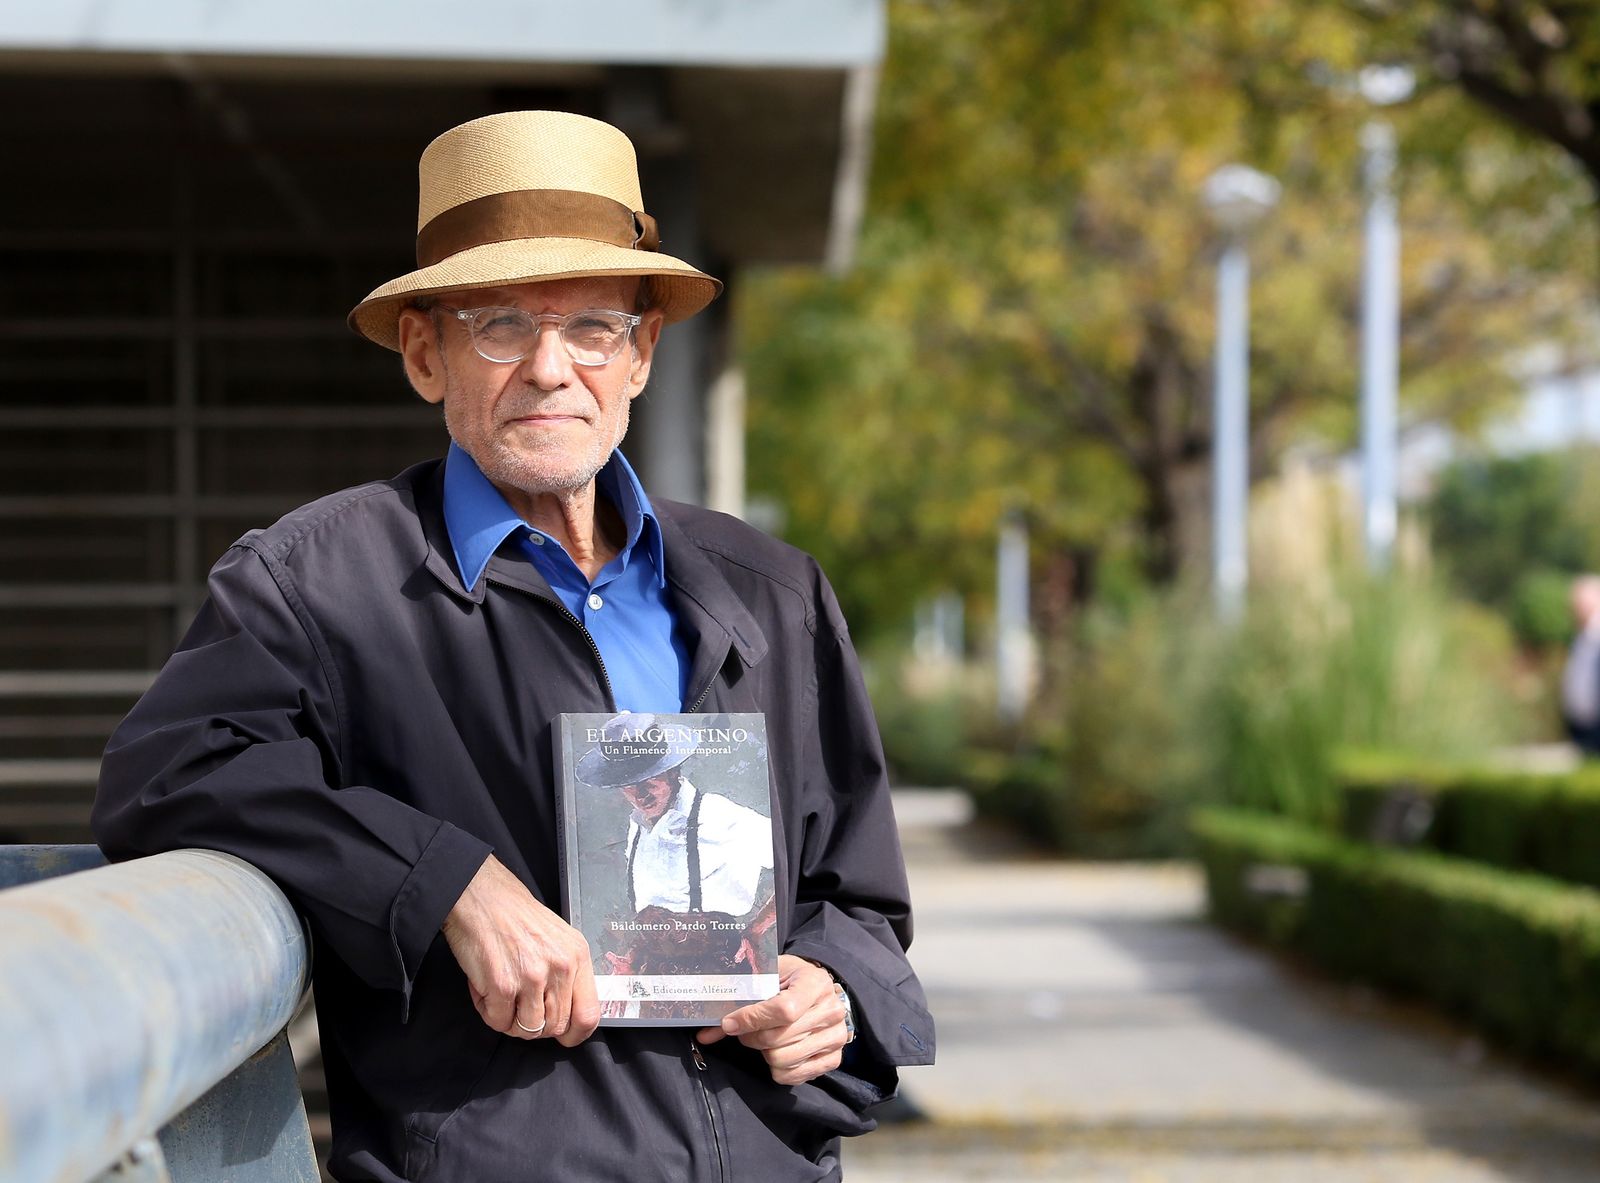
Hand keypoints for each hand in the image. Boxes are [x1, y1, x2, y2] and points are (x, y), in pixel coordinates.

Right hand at [441, 855, 599, 1046]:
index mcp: (577, 956)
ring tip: (502, 996)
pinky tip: (485, 988)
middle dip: (534, 1025)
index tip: (563, 1036)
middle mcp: (559, 968)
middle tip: (518, 1006)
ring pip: (527, 1030)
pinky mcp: (502, 984)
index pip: (589, 1015)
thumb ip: (567, 974)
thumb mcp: (558, 938)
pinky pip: (497, 1022)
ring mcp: (531, 977)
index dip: (575, 1034)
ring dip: (510, 1021)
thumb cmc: (516, 916)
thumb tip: (569, 1013)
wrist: (480, 896)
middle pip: (554, 1027)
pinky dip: (488, 1011)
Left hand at [696, 954, 848, 1084]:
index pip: (783, 1010)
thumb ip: (738, 1001)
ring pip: (783, 1059)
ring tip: (763, 1038)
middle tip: (746, 1030)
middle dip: (752, 1036)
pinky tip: (776, 1051)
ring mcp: (835, 1036)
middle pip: (779, 1038)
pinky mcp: (834, 1058)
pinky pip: (794, 1076)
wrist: (819, 990)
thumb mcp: (767, 976)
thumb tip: (704, 1035)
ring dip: (764, 1052)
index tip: (729, 1023)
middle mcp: (831, 1010)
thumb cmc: (789, 980)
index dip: (751, 1019)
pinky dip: (776, 1069)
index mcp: (814, 983)